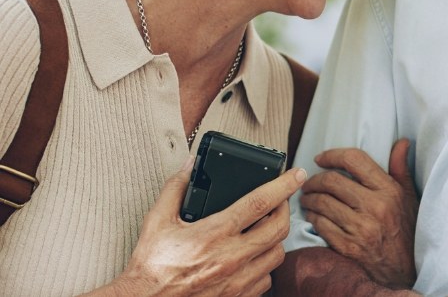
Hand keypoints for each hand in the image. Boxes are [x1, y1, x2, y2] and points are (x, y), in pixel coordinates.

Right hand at [109, 158, 305, 295]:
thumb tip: (189, 167)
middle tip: (280, 201)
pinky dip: (265, 266)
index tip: (297, 174)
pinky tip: (253, 258)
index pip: (260, 202)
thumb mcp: (156, 222)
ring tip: (265, 230)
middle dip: (286, 210)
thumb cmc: (150, 267)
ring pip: (277, 254)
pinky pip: (267, 279)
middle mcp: (232, 257)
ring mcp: (238, 280)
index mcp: (214, 234)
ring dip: (276, 239)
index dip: (284, 185)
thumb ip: (175, 189)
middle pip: (279, 228)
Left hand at [299, 138, 418, 288]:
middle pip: (332, 181)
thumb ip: (401, 168)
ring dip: (309, 198)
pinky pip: (320, 224)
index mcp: (388, 190)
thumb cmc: (405, 229)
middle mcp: (374, 206)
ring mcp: (360, 227)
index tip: (321, 158)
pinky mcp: (347, 245)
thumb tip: (401, 143)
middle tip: (310, 183)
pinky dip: (312, 217)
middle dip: (315, 180)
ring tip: (307, 198)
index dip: (332, 155)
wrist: (404, 268)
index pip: (354, 160)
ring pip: (322, 203)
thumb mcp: (409, 196)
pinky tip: (312, 215)